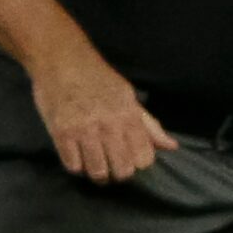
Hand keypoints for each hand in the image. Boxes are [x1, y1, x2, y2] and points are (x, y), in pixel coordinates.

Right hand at [29, 40, 175, 181]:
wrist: (61, 59)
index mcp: (129, 115)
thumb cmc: (98, 77)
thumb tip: (172, 146)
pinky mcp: (61, 133)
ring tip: (96, 164)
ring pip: (98, 172)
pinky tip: (78, 157)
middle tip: (113, 166)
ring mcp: (83, 130)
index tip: (131, 158)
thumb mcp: (128, 96)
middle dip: (119, 173)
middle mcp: (109, 125)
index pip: (144, 158)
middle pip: (122, 170)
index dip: (139, 163)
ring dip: (98, 174)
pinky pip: (73, 166)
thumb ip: (149, 125)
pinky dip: (77, 166)